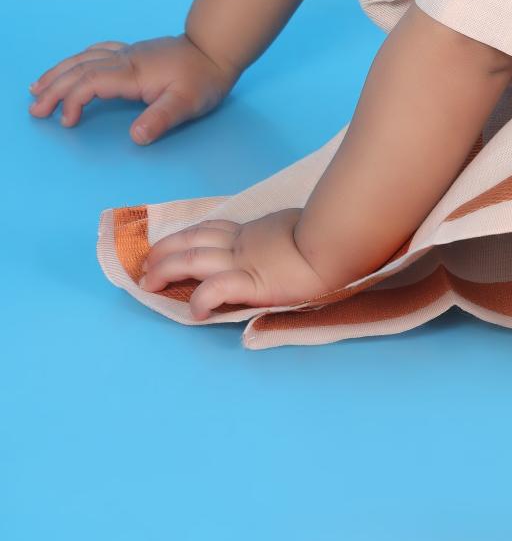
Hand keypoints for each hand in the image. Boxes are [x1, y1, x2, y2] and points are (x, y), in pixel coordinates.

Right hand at [27, 33, 237, 143]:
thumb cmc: (203, 78)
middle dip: (54, 88)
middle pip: (79, 69)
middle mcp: (125, 58)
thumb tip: (135, 137)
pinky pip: (97, 52)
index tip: (66, 122)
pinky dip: (78, 60)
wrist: (216, 49)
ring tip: (37, 86)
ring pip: (84, 58)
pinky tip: (72, 65)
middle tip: (33, 108)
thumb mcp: (187, 103)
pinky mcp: (134, 52)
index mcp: (133, 72)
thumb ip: (161, 119)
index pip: (91, 83)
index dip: (73, 100)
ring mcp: (128, 53)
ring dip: (59, 72)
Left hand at [139, 207, 335, 318]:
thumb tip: (283, 242)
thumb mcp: (295, 228)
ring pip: (193, 259)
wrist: (337, 244)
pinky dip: (200, 299)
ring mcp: (244, 262)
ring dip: (166, 269)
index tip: (168, 245)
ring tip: (148, 282)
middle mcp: (241, 244)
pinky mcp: (252, 282)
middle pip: (192, 241)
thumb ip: (280, 236)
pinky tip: (193, 311)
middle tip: (145, 265)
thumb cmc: (325, 237)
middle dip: (163, 252)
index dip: (185, 237)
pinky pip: (216, 289)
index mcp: (252, 233)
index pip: (211, 230)